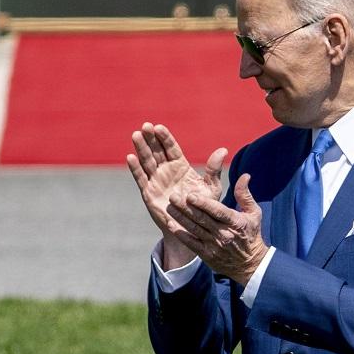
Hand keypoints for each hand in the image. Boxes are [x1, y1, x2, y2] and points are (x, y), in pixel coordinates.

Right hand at [126, 122, 227, 268]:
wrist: (191, 228)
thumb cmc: (202, 208)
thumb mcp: (211, 188)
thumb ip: (214, 170)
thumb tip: (223, 150)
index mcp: (180, 166)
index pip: (171, 148)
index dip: (164, 137)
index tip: (158, 127)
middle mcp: (166, 171)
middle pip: (156, 151)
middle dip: (151, 139)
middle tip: (145, 126)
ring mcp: (156, 181)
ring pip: (147, 161)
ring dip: (141, 148)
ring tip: (136, 135)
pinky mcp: (148, 193)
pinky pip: (141, 179)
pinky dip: (135, 168)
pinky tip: (130, 157)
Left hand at [166, 173, 268, 285]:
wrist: (250, 264)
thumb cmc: (251, 234)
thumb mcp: (253, 213)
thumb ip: (244, 195)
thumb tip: (244, 176)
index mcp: (235, 222)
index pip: (217, 211)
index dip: (203, 203)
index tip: (190, 195)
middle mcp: (223, 233)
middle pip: (202, 219)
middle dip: (185, 207)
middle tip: (173, 197)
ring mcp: (214, 245)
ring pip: (194, 229)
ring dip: (180, 218)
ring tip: (169, 207)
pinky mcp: (206, 254)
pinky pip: (191, 243)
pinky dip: (180, 234)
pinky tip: (170, 225)